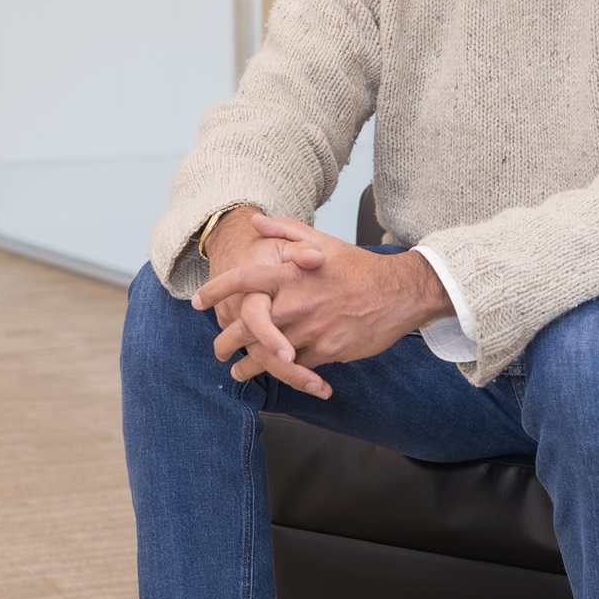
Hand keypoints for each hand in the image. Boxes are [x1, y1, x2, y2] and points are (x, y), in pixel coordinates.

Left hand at [193, 214, 453, 389]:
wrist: (400, 292)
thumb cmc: (358, 267)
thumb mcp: (322, 241)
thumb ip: (286, 231)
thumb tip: (255, 222)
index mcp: (291, 272)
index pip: (243, 281)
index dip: (216, 291)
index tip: (198, 302)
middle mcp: (295, 301)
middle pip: (245, 326)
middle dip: (225, 341)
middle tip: (218, 348)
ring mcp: (309, 329)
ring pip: (265, 354)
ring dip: (247, 366)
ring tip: (237, 371)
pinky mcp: (326, 351)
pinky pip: (294, 368)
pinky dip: (282, 374)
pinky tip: (273, 376)